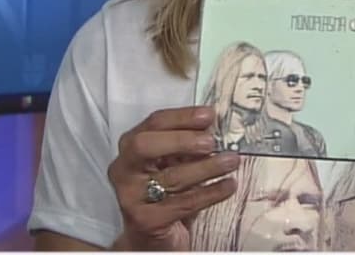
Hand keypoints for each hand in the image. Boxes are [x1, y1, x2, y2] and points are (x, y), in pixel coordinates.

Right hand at [107, 106, 241, 249]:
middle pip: (145, 145)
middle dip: (181, 140)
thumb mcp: (171, 165)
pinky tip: (228, 185)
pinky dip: (210, 192)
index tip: (209, 115)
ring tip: (231, 161)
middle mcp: (123, 170)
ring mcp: (131, 195)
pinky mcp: (146, 220)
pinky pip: (184, 203)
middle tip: (211, 141)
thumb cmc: (164, 196)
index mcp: (129, 148)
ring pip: (171, 177)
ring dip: (206, 167)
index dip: (182, 117)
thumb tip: (212, 127)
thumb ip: (186, 146)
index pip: (152, 123)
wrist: (150, 239)